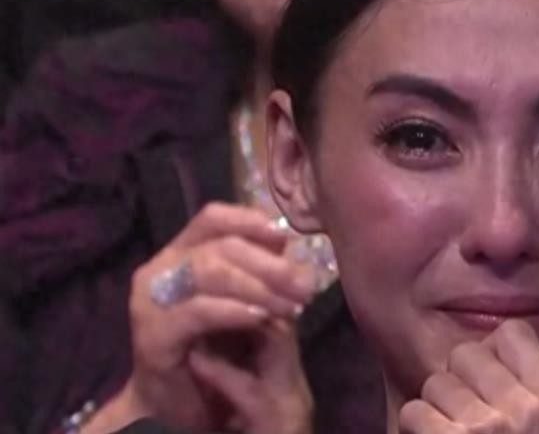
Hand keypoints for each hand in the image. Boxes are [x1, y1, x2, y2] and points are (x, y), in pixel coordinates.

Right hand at [84, 203, 318, 433]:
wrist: (178, 405)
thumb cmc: (214, 349)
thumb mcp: (245, 303)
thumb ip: (260, 272)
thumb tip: (287, 241)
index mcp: (181, 253)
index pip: (214, 218)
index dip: (251, 221)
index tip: (285, 237)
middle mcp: (161, 268)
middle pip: (219, 245)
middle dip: (269, 264)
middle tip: (304, 285)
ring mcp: (151, 299)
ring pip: (208, 271)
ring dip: (258, 287)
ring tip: (290, 306)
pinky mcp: (152, 332)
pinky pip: (197, 311)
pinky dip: (233, 310)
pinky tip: (260, 318)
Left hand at [400, 320, 538, 433]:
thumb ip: (530, 394)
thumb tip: (491, 343)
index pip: (515, 333)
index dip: (491, 356)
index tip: (484, 388)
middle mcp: (530, 413)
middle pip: (468, 353)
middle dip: (458, 385)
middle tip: (465, 424)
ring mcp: (490, 429)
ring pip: (436, 383)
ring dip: (434, 414)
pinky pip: (413, 412)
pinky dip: (416, 432)